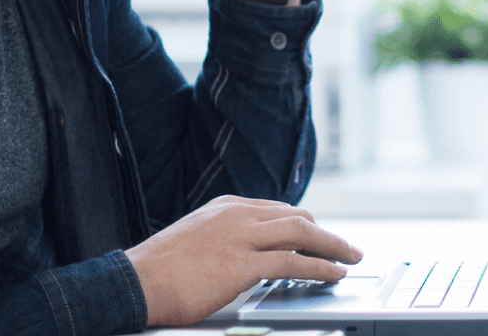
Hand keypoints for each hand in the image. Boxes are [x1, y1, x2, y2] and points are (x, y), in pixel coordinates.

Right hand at [124, 195, 362, 326]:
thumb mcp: (196, 238)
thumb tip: (244, 253)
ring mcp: (241, 237)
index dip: (305, 224)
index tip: (321, 235)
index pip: (279, 209)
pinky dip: (320, 267)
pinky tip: (333, 273)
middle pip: (297, 216)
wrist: (136, 282)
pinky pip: (293, 262)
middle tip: (346, 247)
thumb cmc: (160, 269)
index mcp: (227, 206)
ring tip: (351, 257)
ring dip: (333, 246)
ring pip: (302, 233)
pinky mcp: (242, 264)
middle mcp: (238, 214)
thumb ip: (224, 238)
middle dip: (327, 232)